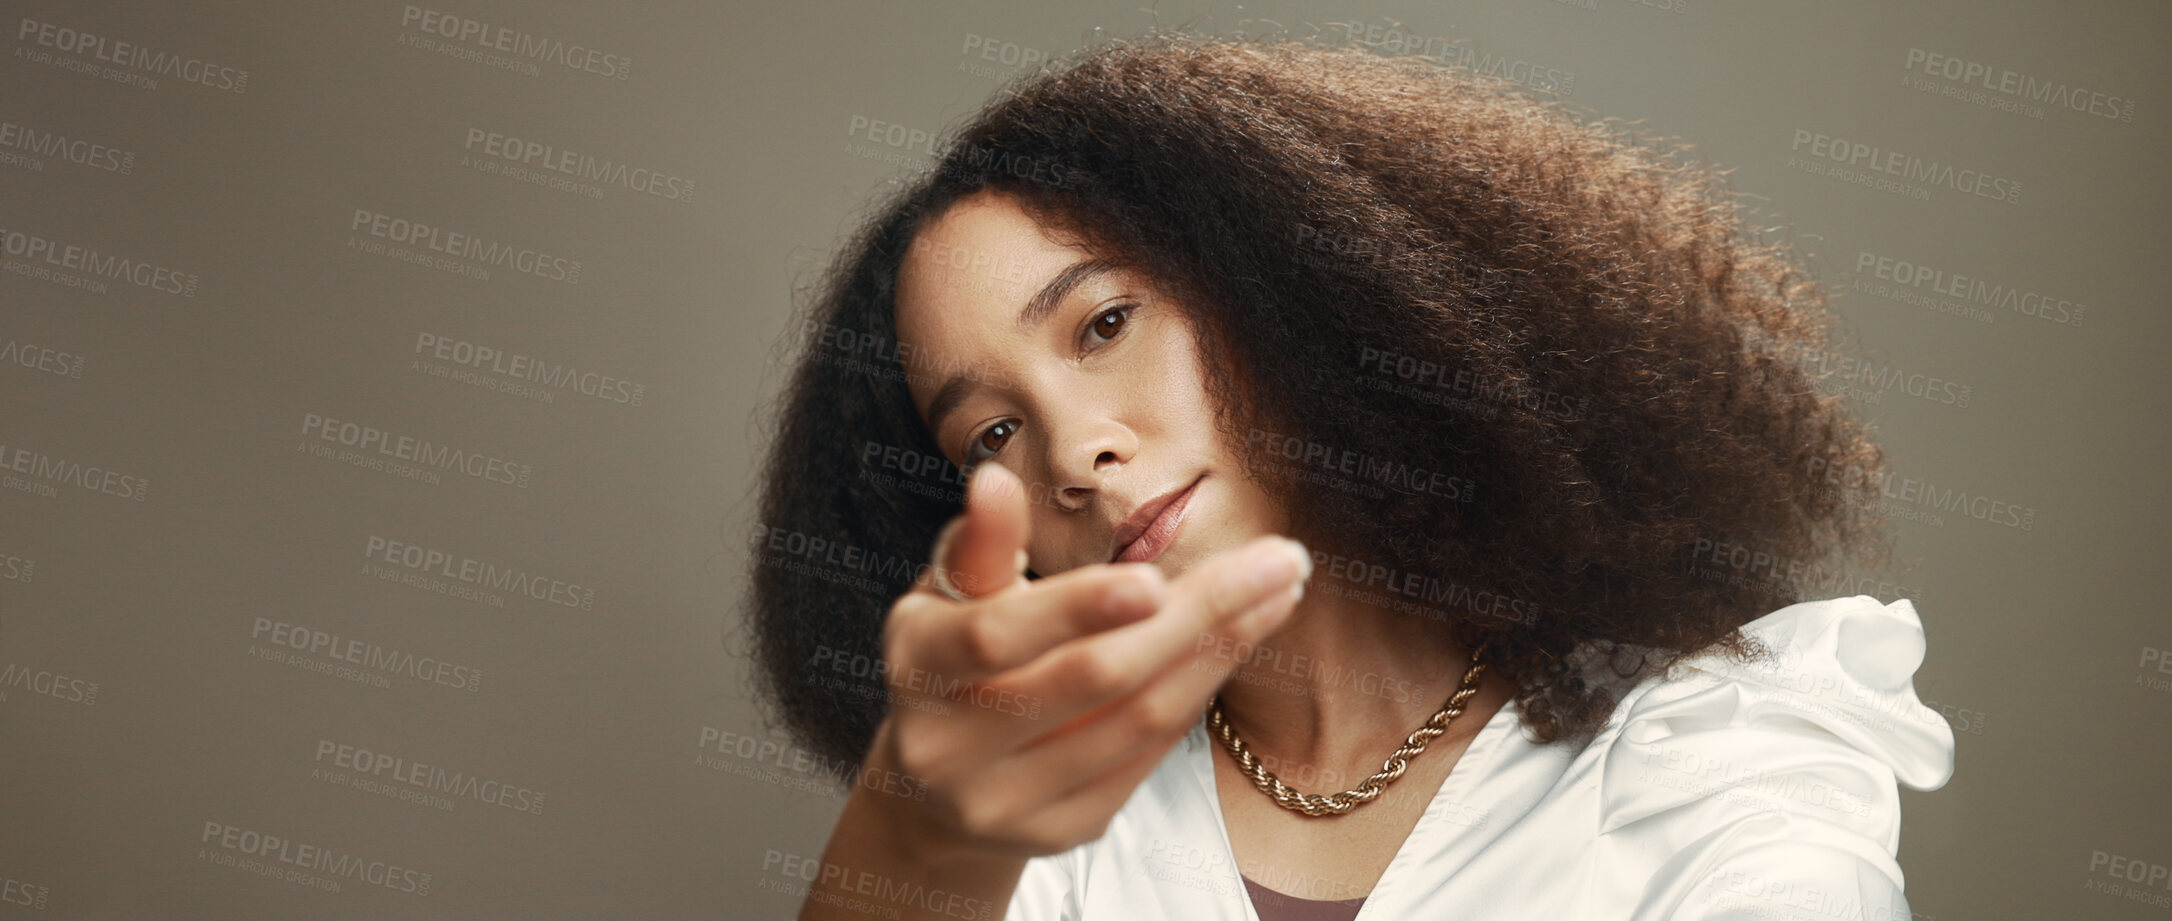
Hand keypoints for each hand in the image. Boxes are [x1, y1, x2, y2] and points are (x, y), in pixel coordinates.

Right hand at [865, 461, 1310, 859]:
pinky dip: (1199, 691)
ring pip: (1138, 720)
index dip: (1076, 607)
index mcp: (917, 669)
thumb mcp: (950, 595)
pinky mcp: (1063, 831)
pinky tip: (1238, 640)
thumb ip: (981, 542)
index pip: (998, 637)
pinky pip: (1150, 756)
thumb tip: (995, 479)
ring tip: (1280, 590)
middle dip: (1197, 614)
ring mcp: (1008, 801)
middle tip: (1281, 558)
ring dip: (1221, 650)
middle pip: (1095, 677)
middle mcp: (951, 749)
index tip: (1155, 577)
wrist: (937, 787)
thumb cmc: (955, 658)